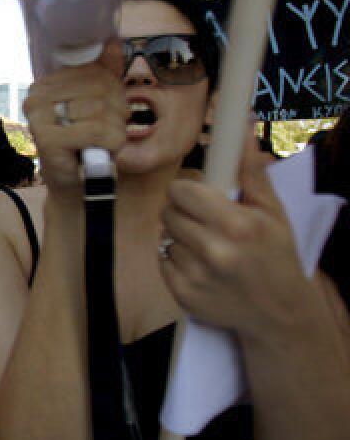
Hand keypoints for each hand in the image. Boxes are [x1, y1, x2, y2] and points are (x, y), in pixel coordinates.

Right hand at [22, 47, 126, 194]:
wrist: (75, 185)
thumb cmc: (86, 144)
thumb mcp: (97, 104)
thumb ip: (103, 72)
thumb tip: (111, 41)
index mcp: (47, 84)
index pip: (95, 72)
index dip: (113, 94)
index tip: (106, 114)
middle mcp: (37, 96)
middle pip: (100, 89)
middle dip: (115, 114)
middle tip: (105, 133)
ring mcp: (39, 117)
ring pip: (101, 110)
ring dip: (114, 131)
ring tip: (101, 144)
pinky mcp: (48, 139)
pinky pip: (97, 132)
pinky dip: (110, 144)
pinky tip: (100, 152)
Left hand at [160, 132, 308, 341]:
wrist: (277, 312)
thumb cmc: (275, 254)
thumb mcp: (271, 211)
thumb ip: (250, 171)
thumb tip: (241, 127)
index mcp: (236, 225)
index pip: (182, 191)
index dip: (187, 190)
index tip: (198, 194)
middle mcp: (214, 251)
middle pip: (168, 212)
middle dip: (182, 212)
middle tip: (204, 221)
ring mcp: (195, 275)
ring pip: (164, 236)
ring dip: (180, 237)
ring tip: (207, 246)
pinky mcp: (181, 295)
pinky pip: (162, 261)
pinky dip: (175, 261)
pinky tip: (200, 266)